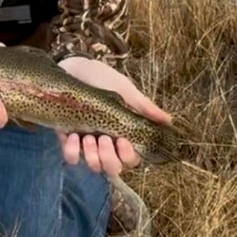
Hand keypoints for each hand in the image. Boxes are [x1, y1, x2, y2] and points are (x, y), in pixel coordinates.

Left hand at [55, 56, 171, 176]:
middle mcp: (107, 143)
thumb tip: (168, 121)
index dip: (128, 156)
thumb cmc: (101, 78)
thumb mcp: (124, 90)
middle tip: (103, 138)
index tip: (122, 140)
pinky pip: (72, 158)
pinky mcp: (68, 140)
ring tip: (88, 137)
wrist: (72, 68)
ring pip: (94, 167)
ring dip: (92, 156)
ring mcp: (87, 144)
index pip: (132, 159)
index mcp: (123, 133)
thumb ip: (143, 107)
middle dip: (109, 158)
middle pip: (114, 169)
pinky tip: (72, 135)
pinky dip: (72, 152)